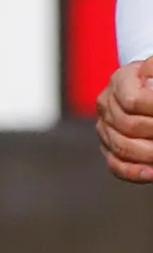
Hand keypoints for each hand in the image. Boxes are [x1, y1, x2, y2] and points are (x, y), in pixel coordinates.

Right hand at [100, 58, 152, 183]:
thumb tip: (150, 83)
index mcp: (121, 79)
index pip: (133, 102)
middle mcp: (107, 102)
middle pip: (128, 126)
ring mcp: (105, 126)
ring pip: (121, 146)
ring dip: (148, 155)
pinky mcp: (108, 145)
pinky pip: (116, 164)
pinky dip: (134, 172)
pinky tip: (151, 173)